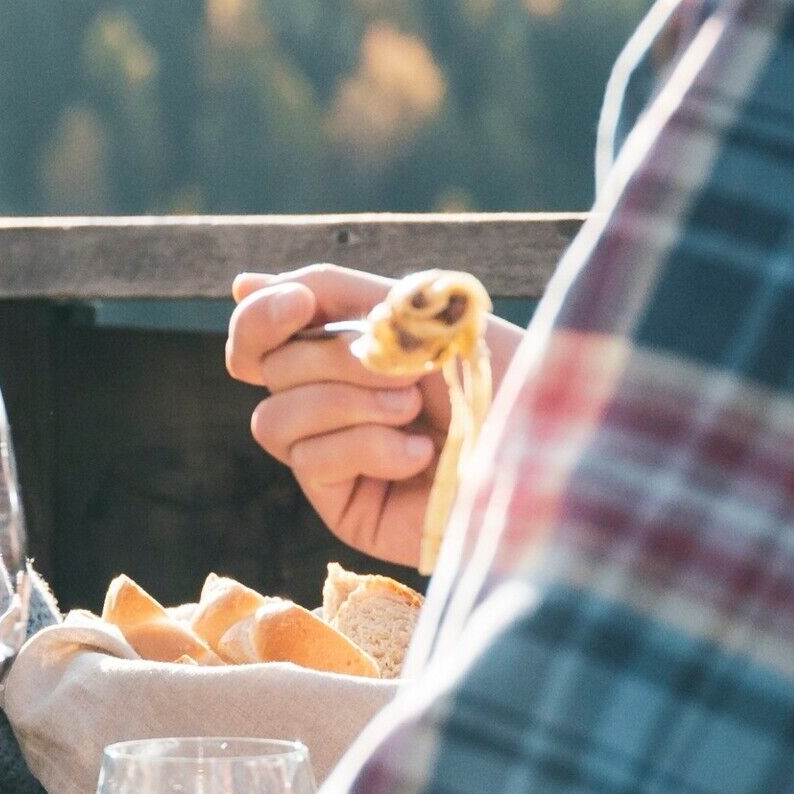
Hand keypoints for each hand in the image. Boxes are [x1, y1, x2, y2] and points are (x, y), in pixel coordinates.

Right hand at [224, 265, 522, 568]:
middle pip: (268, 369)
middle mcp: (334, 404)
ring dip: (349, 404)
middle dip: (334, 361)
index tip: (298, 305)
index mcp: (348, 352)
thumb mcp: (422, 314)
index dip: (261, 316)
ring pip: (274, 419)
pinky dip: (367, 447)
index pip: (261, 334)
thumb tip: (239, 285)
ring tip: (413, 411)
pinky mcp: (346, 508)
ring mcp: (336, 459)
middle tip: (404, 371)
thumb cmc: (503, 376)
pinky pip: (310, 461)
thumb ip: (338, 294)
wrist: (554, 448)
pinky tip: (420, 454)